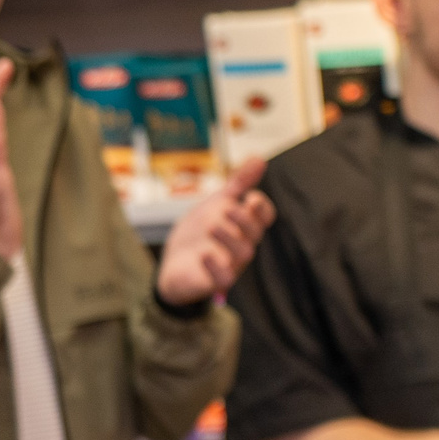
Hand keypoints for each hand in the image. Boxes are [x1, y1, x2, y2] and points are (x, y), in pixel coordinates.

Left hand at [155, 158, 276, 305]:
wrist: (174, 262)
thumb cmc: (200, 232)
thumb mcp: (217, 203)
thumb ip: (238, 183)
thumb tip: (259, 158)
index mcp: (244, 225)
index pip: (264, 216)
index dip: (262, 207)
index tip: (250, 198)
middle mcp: (241, 244)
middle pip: (254, 234)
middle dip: (244, 220)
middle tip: (226, 209)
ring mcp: (229, 263)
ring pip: (242, 254)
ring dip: (230, 239)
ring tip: (213, 226)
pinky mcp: (213, 281)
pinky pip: (224, 279)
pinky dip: (217, 268)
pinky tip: (204, 255)